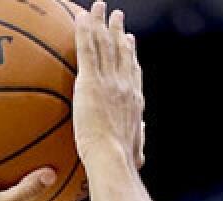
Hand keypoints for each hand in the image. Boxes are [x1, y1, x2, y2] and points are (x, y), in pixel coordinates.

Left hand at [71, 1, 144, 168]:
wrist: (111, 158)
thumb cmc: (121, 162)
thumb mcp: (136, 152)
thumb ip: (138, 142)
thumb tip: (142, 143)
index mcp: (134, 100)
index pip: (132, 71)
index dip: (131, 54)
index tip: (129, 42)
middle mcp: (124, 85)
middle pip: (121, 51)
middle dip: (118, 31)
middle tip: (116, 17)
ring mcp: (109, 81)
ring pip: (104, 44)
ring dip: (101, 23)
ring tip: (99, 8)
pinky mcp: (91, 82)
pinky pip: (86, 50)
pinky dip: (83, 31)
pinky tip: (79, 17)